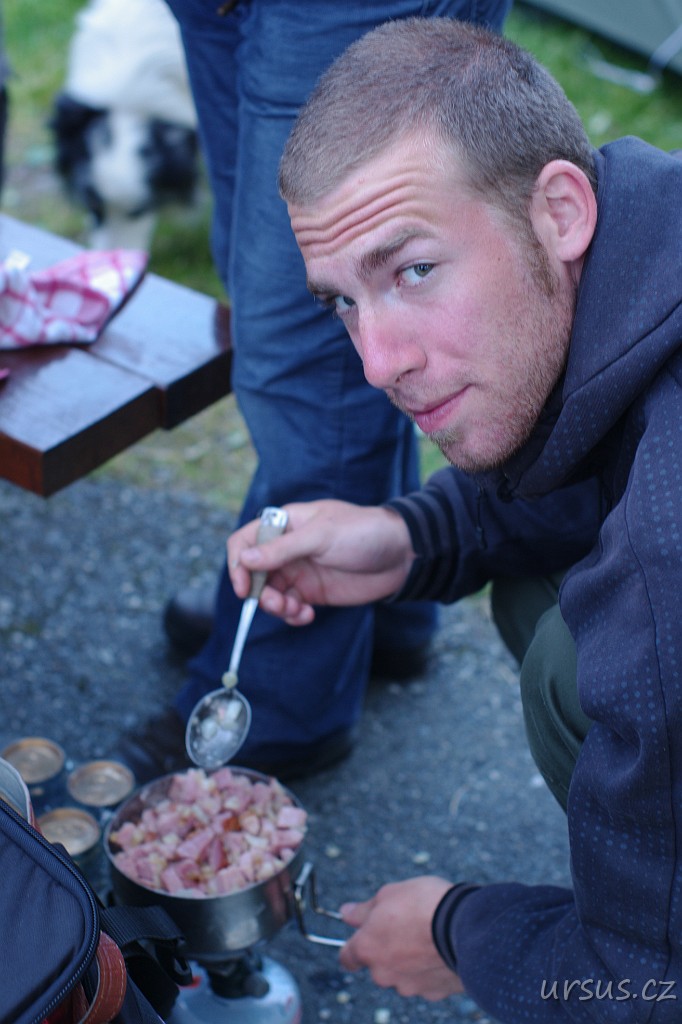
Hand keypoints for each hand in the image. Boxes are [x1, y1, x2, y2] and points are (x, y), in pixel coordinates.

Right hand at [227, 499, 414, 625]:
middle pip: (254, 573)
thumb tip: (244, 560)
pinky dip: (292, 615)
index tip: (244, 587)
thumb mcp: (321, 536)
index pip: (246, 541)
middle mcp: (287, 548)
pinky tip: (308, 615)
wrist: (401, 555)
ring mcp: (299, 571)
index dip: (238, 563)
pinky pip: (290, 607)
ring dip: (276, 607)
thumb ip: (282, 549)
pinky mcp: (313, 592)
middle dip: (260, 592)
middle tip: (278, 604)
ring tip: (296, 610)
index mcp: (285, 524)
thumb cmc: (363, 532)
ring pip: (270, 593)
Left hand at [339, 878, 463, 1000]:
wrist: (463, 926)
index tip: (361, 939)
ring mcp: (409, 987)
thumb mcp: (389, 893)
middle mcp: (383, 973)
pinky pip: (427, 981)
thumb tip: (345, 912)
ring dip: (410, 961)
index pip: (347, 958)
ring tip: (429, 936)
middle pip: (379, 965)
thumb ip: (364, 909)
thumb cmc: (423, 904)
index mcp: (367, 948)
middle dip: (388, 950)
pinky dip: (431, 969)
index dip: (353, 948)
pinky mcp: (434, 993)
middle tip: (406, 926)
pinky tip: (443, 950)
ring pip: (403, 975)